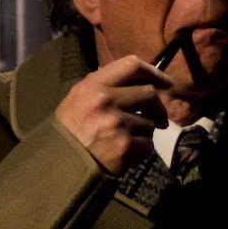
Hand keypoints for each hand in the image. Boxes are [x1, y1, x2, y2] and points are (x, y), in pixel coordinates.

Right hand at [54, 55, 170, 175]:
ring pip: (150, 122)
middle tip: (158, 118)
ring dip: (146, 131)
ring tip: (129, 137)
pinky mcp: (125, 147)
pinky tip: (128, 151)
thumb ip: (108, 83)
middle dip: (157, 108)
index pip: (133, 66)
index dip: (154, 73)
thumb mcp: (81, 95)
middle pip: (149, 94)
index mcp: (94, 84)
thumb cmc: (72, 126)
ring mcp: (117, 124)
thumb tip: (144, 80)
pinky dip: (143, 149)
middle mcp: (106, 100)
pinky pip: (148, 144)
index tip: (166, 83)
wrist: (61, 162)